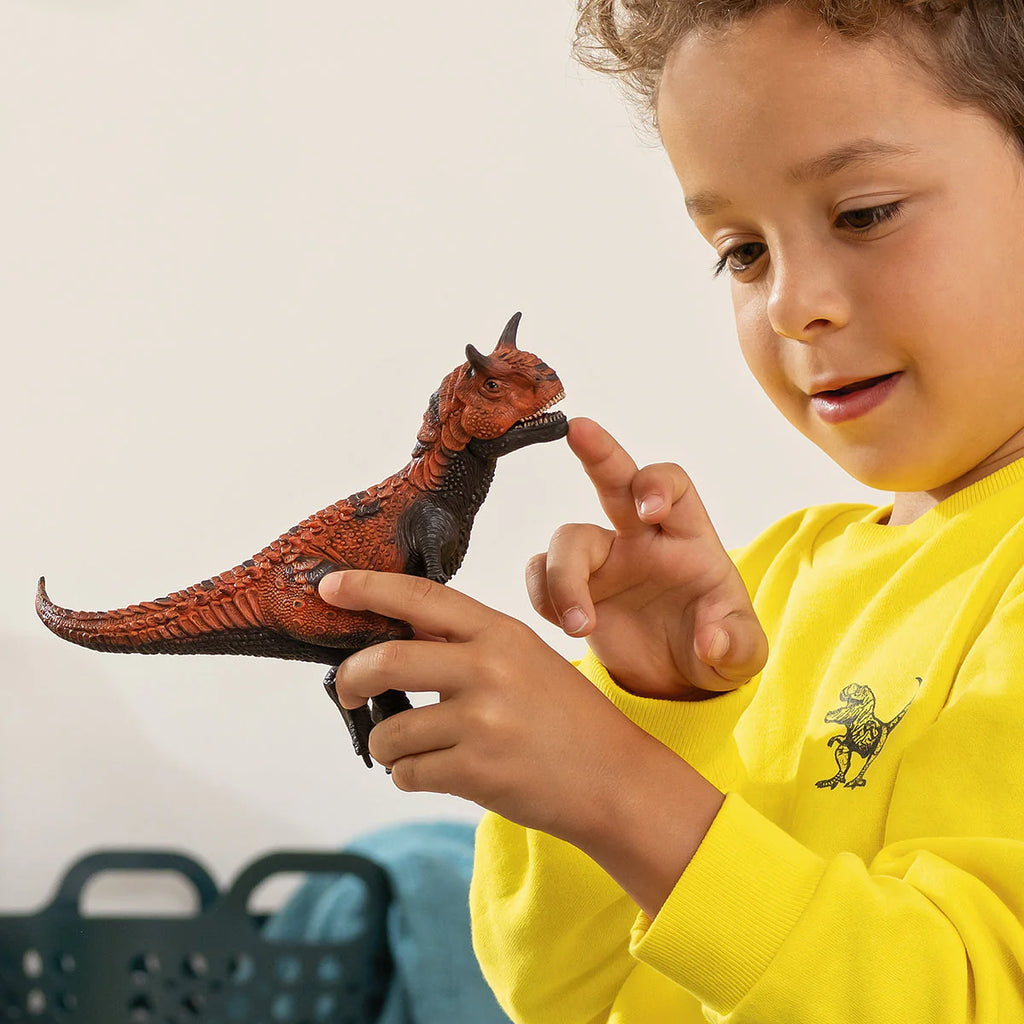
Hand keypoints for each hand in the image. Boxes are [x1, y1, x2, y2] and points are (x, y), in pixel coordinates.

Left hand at [318, 568, 723, 915]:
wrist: (614, 781)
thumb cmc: (565, 719)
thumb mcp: (525, 659)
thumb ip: (466, 644)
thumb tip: (392, 636)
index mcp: (500, 633)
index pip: (419, 598)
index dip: (367, 589)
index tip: (327, 588)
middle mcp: (489, 669)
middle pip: (385, 662)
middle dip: (350, 680)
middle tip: (346, 691)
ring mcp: (483, 721)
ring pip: (390, 731)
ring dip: (386, 745)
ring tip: (409, 750)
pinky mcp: (477, 771)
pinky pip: (407, 773)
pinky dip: (408, 776)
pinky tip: (436, 773)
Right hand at [527, 418, 766, 698]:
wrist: (676, 682)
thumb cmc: (715, 649)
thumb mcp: (742, 654)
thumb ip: (735, 644)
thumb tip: (711, 641)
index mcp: (688, 535)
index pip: (673, 484)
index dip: (658, 485)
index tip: (648, 512)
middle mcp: (640, 537)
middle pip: (615, 478)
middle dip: (598, 451)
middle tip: (577, 430)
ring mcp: (603, 561)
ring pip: (567, 539)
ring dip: (564, 578)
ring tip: (581, 626)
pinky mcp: (572, 588)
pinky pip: (541, 574)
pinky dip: (543, 596)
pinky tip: (566, 625)